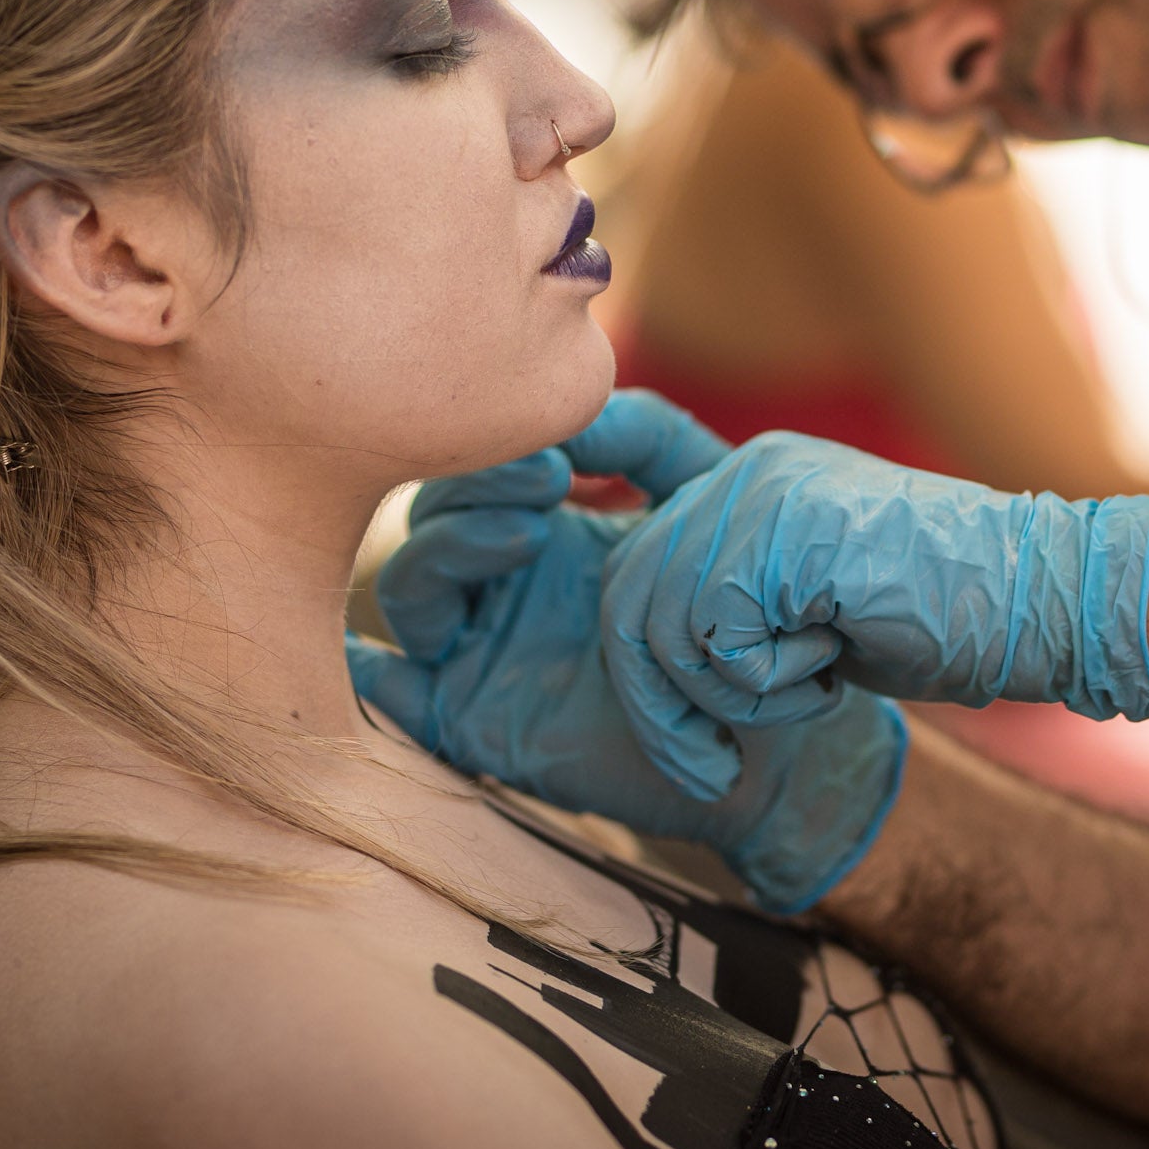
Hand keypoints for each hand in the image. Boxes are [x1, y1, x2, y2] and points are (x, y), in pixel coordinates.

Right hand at [346, 390, 905, 913]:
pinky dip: (365, 669)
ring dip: (449, 545)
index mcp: (546, 526)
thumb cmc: (752, 610)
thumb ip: (645, 433)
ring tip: (531, 532)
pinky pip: (390, 693)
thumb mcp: (705, 492)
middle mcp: (501, 586)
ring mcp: (480, 652)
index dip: (505, 440)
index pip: (479, 464)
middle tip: (549, 477)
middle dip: (478, 480)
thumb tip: (565, 419)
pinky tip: (378, 646)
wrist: (783, 729)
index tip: (567, 439)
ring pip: (409, 584)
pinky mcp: (472, 721)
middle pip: (433, 512)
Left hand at [598, 431, 1148, 799]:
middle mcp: (748, 474)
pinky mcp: (786, 535)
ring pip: (654, 614)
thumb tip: (647, 639)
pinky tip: (825, 676)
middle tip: (710, 757)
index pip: (627, 464)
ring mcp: (765, 496)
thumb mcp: (816, 602)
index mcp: (753, 481)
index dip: (577, 468)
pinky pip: (710, 634)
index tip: (549, 502)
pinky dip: (759, 686)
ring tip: (792, 705)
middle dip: (657, 693)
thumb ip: (739, 598)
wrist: (1041, 601)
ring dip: (714, 696)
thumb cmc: (943, 619)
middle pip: (628, 584)